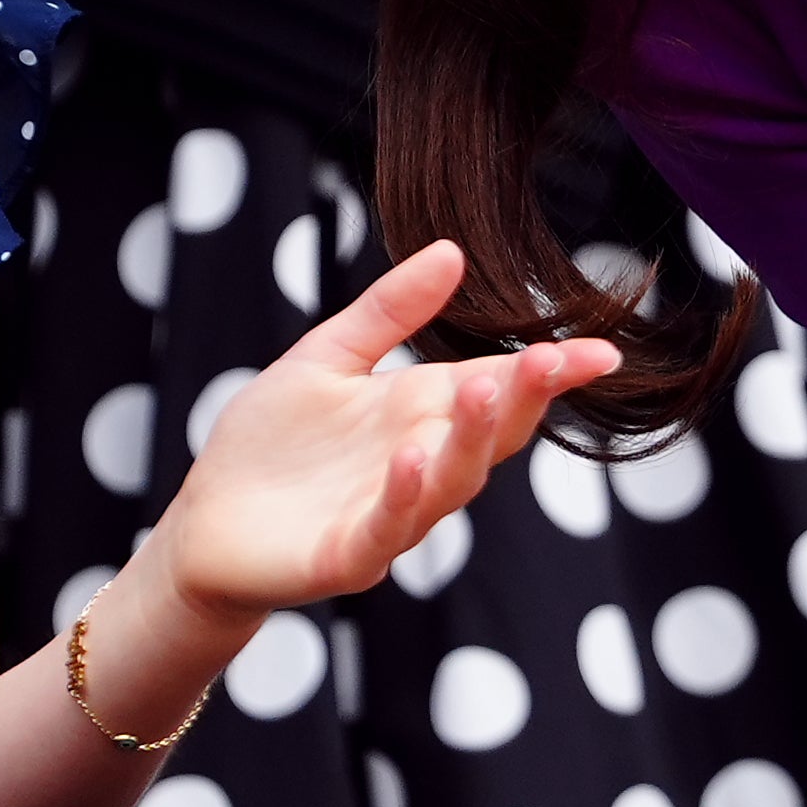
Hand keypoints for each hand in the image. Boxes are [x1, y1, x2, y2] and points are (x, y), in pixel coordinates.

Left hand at [149, 243, 618, 622]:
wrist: (204, 524)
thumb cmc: (270, 445)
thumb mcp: (327, 358)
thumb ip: (388, 311)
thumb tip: (451, 251)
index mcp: (420, 414)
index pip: (498, 390)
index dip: (550, 375)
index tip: (602, 352)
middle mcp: (420, 465)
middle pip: (488, 436)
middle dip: (522, 400)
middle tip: (549, 360)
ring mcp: (389, 514)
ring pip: (449, 483)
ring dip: (468, 441)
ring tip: (481, 390)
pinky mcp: (346, 555)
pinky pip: (385, 529)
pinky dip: (402, 496)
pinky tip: (410, 458)